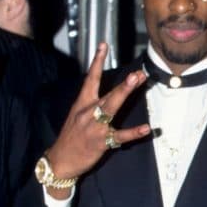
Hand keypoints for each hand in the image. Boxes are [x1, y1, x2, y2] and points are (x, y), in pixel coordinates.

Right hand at [45, 43, 150, 193]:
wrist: (60, 160)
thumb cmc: (73, 136)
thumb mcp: (78, 115)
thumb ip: (95, 102)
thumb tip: (116, 91)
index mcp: (82, 104)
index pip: (91, 79)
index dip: (97, 61)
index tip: (104, 45)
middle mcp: (88, 112)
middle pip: (107, 93)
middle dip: (122, 83)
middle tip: (136, 72)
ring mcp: (95, 127)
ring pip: (110, 108)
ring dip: (123, 94)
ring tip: (136, 81)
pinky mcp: (101, 142)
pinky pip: (119, 136)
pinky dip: (133, 133)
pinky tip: (146, 128)